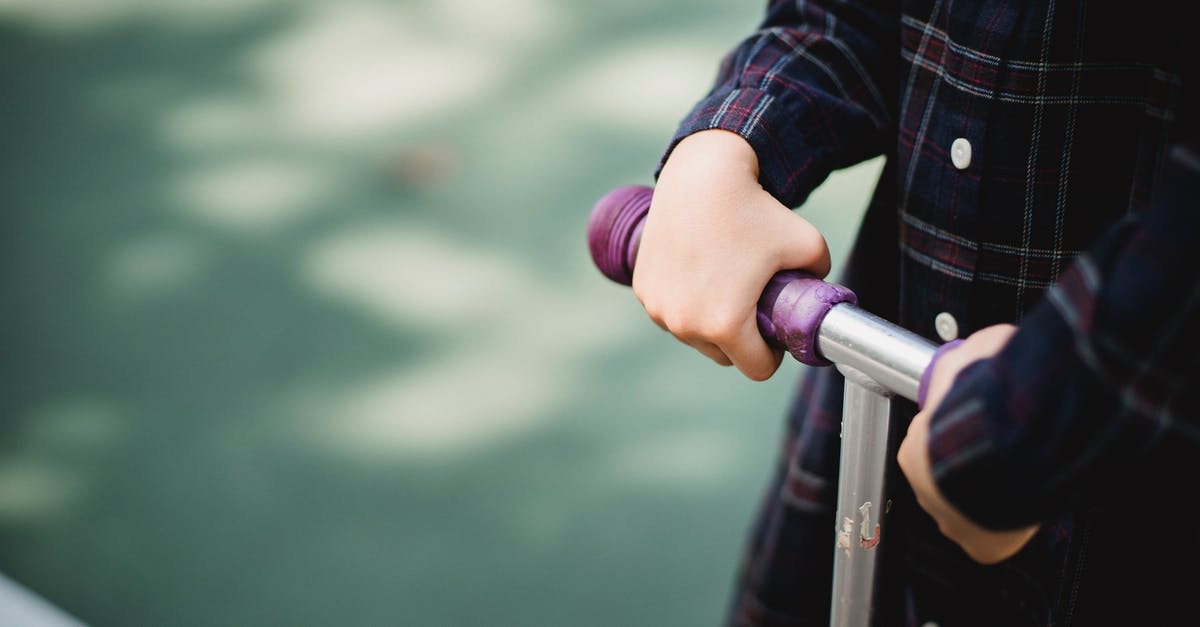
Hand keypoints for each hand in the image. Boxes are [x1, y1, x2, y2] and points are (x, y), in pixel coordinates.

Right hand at [632, 130, 830, 380]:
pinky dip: (685, 301)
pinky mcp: (643, 289)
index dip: (773, 353)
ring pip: (694, 335)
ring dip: (709, 322)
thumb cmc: (756, 210)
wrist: (703, 175)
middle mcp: (685, 323)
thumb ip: (820, 280)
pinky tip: (699, 272)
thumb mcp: (810, 245)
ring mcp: (659, 307)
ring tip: (725, 284)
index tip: (774, 329)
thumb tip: (817, 296)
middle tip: (752, 303)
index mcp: (725, 324)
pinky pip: (671, 311)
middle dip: (740, 339)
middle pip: (723, 356)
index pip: (757, 369)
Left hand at [896, 324, 1040, 563]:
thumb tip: (977, 346)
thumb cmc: (986, 404)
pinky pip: (992, 538)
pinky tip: (1019, 503)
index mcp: (913, 452)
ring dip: (987, 494)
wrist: (1009, 450)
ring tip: (1012, 475)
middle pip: (947, 478)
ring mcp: (951, 521)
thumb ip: (968, 357)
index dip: (954, 434)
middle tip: (999, 450)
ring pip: (968, 508)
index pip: (928, 445)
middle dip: (970, 465)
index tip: (977, 426)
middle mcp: (925, 490)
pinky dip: (1005, 524)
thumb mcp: (970, 360)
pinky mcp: (981, 546)